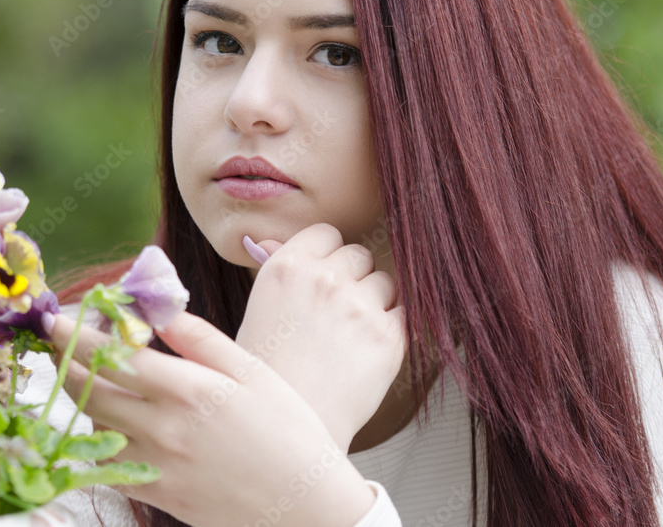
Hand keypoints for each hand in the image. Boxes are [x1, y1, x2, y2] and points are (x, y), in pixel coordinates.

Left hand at [46, 310, 376, 526]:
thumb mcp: (250, 371)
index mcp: (188, 389)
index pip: (113, 356)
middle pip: (91, 391)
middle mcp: (164, 427)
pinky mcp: (157, 495)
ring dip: (84, 400)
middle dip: (67, 364)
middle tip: (57, 345)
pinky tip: (108, 426)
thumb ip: (199, 337)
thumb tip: (157, 307)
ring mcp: (157, 465)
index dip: (76, 335)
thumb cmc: (288, 428)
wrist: (306, 504)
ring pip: (96, 428)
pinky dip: (97, 442)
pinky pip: (107, 467)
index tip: (52, 319)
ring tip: (92, 380)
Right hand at [236, 223, 407, 450]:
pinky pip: (405, 312)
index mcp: (286, 266)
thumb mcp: (257, 311)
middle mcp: (324, 278)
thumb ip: (275, 271)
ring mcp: (359, 306)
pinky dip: (392, 326)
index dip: (327, 254)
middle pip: (358, 254)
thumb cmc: (264, 374)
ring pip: (385, 281)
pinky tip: (369, 348)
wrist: (283, 430)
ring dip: (375, 300)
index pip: (326, 233)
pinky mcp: (390, 336)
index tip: (324, 274)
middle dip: (352, 276)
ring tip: (351, 334)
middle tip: (337, 310)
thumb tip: (266, 241)